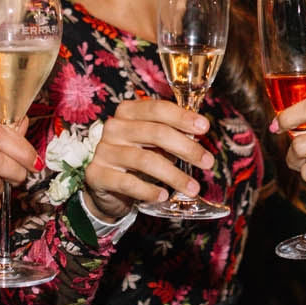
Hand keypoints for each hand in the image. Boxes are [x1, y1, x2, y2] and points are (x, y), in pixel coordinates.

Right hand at [82, 97, 216, 220]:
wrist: (106, 186)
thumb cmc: (137, 158)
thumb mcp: (153, 143)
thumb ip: (172, 135)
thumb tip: (198, 134)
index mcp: (128, 112)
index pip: (158, 108)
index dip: (183, 117)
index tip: (205, 128)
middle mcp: (114, 127)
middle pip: (156, 133)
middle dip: (186, 148)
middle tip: (208, 162)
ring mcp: (104, 150)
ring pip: (145, 160)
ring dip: (174, 175)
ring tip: (193, 188)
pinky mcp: (97, 174)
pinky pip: (128, 183)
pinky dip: (149, 190)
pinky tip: (164, 196)